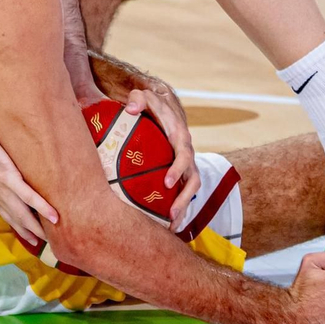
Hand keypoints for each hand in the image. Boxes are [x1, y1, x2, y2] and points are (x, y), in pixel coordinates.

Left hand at [0, 119, 58, 244]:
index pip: (6, 214)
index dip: (17, 226)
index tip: (28, 236)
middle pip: (16, 218)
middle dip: (29, 232)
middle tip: (42, 244)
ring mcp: (3, 188)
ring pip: (23, 212)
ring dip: (36, 227)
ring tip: (50, 236)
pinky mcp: (9, 177)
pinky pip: (28, 196)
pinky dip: (41, 207)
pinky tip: (53, 215)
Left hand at [125, 86, 197, 230]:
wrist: (164, 107)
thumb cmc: (151, 104)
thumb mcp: (145, 96)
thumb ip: (138, 98)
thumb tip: (130, 108)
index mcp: (180, 137)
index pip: (184, 156)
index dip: (178, 170)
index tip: (167, 183)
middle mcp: (187, 153)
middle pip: (193, 180)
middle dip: (184, 199)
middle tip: (171, 214)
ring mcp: (185, 165)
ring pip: (191, 190)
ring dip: (183, 209)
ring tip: (172, 227)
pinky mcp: (180, 172)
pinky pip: (183, 192)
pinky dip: (178, 208)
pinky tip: (166, 225)